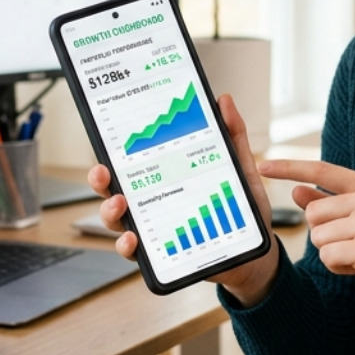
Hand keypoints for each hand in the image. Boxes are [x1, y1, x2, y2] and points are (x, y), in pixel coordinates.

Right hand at [86, 93, 279, 304]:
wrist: (254, 252)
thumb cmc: (240, 209)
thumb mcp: (240, 168)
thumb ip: (232, 135)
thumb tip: (223, 100)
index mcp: (166, 177)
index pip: (133, 163)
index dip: (114, 151)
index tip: (108, 140)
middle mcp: (152, 202)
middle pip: (114, 188)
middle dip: (100, 180)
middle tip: (103, 172)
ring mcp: (153, 228)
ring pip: (117, 219)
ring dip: (109, 210)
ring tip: (120, 202)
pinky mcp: (159, 253)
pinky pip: (134, 251)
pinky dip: (127, 246)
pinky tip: (133, 239)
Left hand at [256, 160, 354, 320]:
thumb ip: (330, 204)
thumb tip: (297, 191)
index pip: (322, 169)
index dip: (290, 168)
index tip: (264, 165)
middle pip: (312, 213)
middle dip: (324, 236)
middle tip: (354, 246)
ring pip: (318, 237)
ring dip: (332, 254)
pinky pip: (328, 256)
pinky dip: (339, 268)